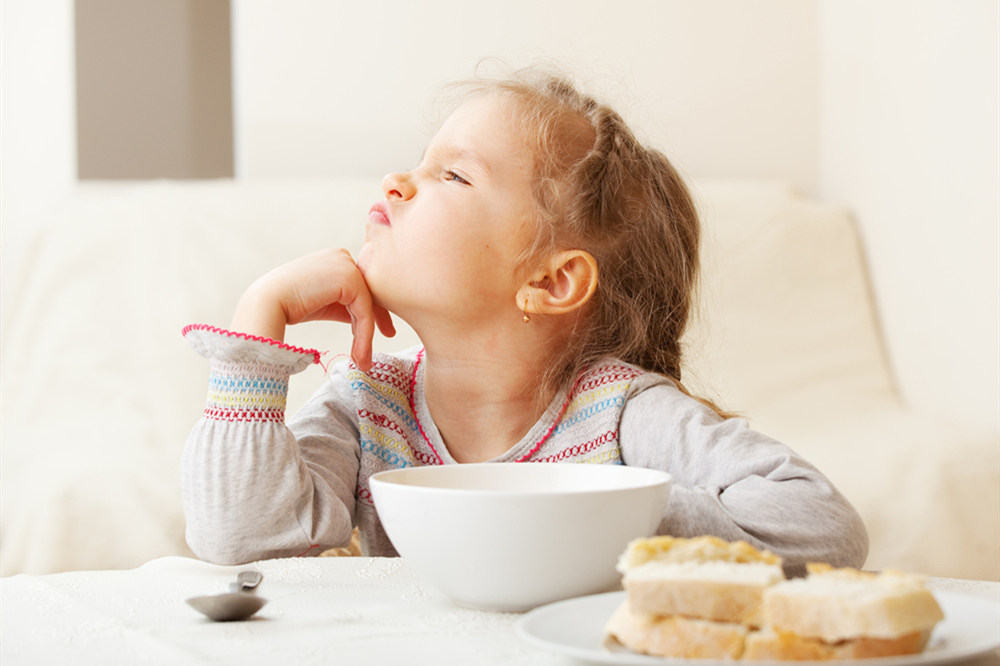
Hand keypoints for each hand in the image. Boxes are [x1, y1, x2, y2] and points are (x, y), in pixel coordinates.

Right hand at [230, 248, 394, 371]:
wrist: (266, 304)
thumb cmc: (288, 306)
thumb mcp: (324, 302)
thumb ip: (344, 305)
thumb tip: (367, 321)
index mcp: (335, 258)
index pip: (361, 286)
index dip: (373, 310)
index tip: (384, 330)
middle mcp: (343, 256)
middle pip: (369, 293)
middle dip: (378, 319)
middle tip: (389, 338)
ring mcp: (346, 264)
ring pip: (368, 304)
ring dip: (367, 335)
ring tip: (364, 361)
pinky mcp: (348, 278)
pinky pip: (364, 310)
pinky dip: (364, 335)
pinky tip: (359, 354)